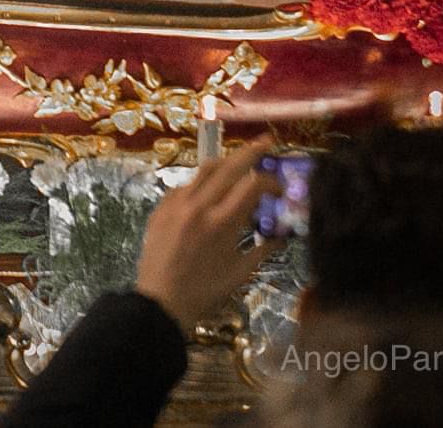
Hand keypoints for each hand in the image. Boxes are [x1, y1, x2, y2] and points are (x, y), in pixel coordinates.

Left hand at [133, 142, 280, 330]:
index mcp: (222, 223)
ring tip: (239, 162)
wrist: (160, 300)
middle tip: (266, 141)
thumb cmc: (205, 291)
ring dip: (225, 162)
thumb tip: (282, 235)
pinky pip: (184, 185)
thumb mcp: (240, 273)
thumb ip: (263, 249)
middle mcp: (199, 206)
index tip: (279, 188)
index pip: (252, 185)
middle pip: (229, 166)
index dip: (270, 180)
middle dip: (250, 151)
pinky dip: (201, 183)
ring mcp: (176, 204)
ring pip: (204, 169)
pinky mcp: (160, 207)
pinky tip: (209, 192)